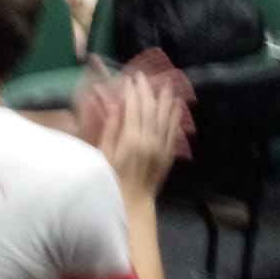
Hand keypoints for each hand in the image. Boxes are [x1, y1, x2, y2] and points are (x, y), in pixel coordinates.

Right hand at [97, 74, 180, 199]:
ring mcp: (162, 147)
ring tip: (166, 84)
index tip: (129, 79)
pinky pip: (174, 131)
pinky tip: (176, 105)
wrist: (133, 201)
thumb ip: (111, 130)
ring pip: (166, 117)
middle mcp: (150, 140)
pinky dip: (175, 116)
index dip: (132, 92)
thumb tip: (114, 106)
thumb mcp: (103, 155)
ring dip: (165, 99)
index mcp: (131, 139)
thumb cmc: (111, 179)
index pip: (134, 108)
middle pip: (151, 109)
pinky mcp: (168, 153)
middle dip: (147, 90)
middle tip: (142, 77)